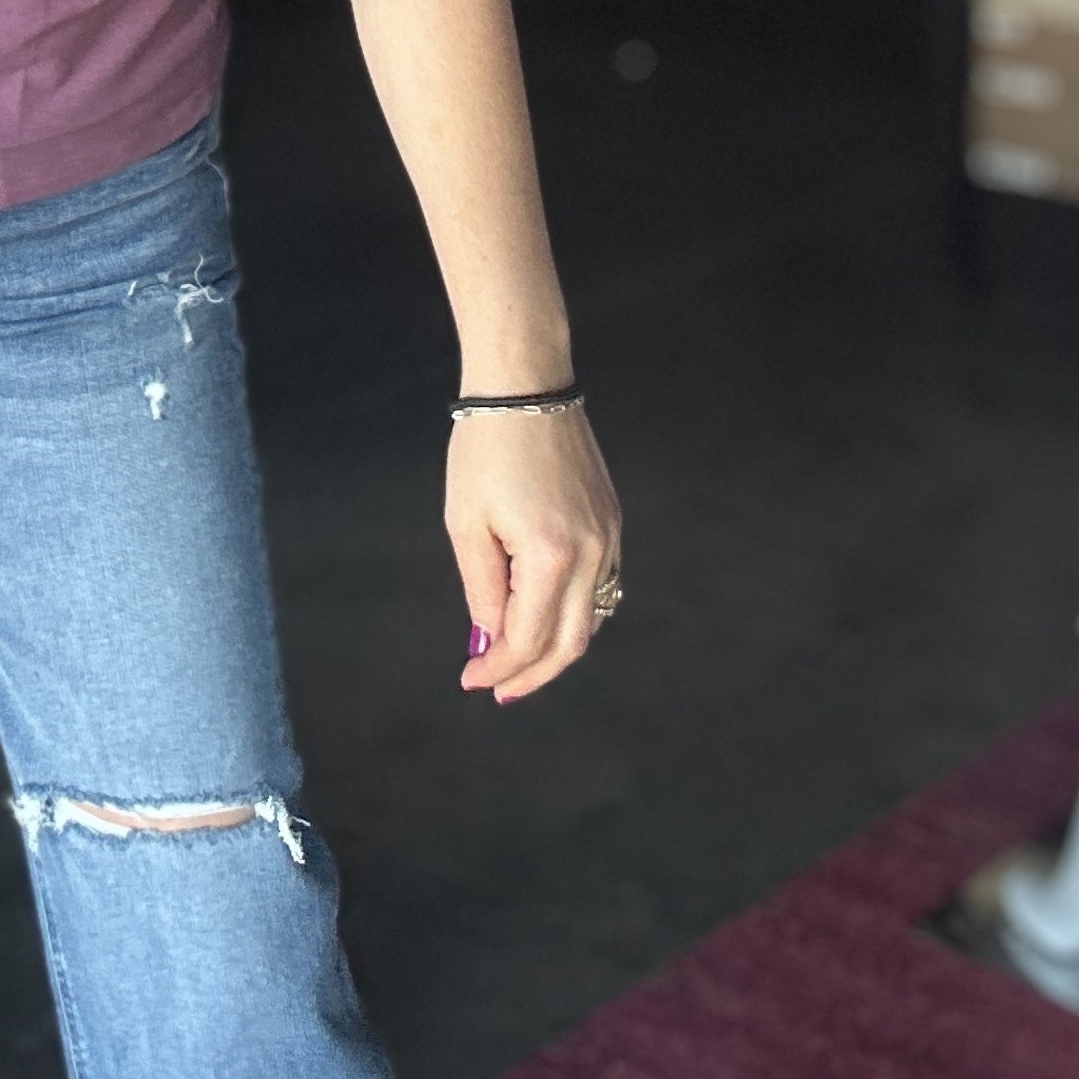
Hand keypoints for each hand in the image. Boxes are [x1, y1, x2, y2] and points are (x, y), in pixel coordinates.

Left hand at [449, 405, 619, 703]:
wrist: (526, 388)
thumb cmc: (484, 451)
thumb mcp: (466, 524)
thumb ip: (482, 589)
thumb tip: (490, 638)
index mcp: (550, 555)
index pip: (528, 638)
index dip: (498, 667)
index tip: (471, 677)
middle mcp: (591, 552)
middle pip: (571, 643)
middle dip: (533, 674)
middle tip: (500, 690)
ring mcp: (608, 537)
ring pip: (592, 618)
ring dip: (556, 647)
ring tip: (519, 662)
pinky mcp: (612, 521)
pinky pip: (602, 586)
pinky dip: (574, 612)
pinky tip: (544, 616)